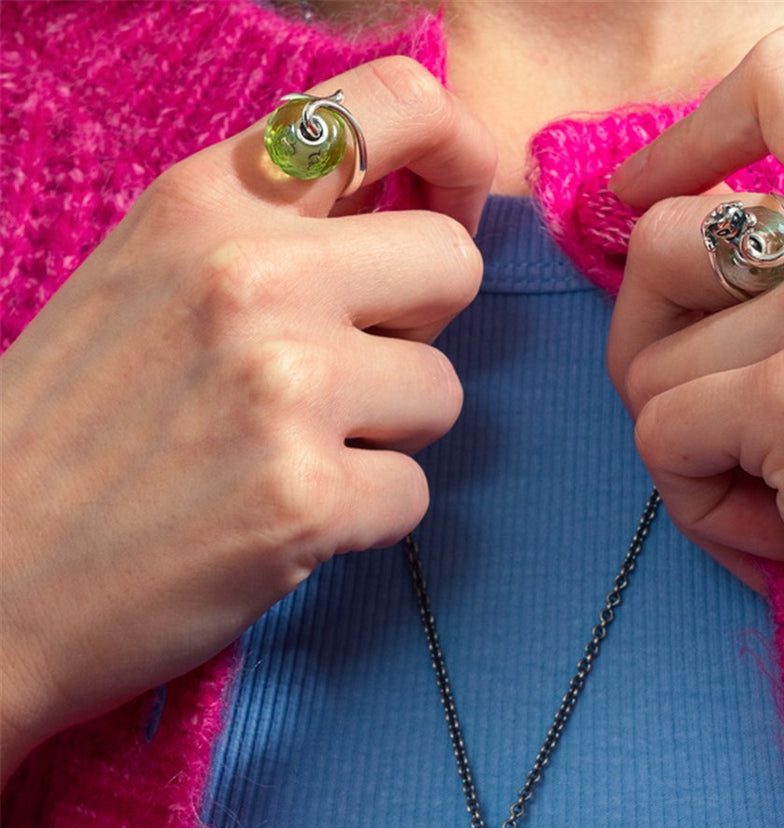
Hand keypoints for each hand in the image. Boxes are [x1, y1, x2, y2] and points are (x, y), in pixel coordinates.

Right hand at [0, 58, 494, 780]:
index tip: (451, 209)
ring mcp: (283, 386)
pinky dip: (368, 519)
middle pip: (453, 264)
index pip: (394, 103)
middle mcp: (251, 274)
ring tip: (294, 454)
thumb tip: (413, 212)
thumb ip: (275, 232)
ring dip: (389, 435)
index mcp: (210, 201)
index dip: (459, 154)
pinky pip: (414, 494)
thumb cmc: (77, 429)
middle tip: (351, 371)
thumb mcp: (153, 277)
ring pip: (444, 392)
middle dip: (424, 328)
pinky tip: (290, 521)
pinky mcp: (307, 496)